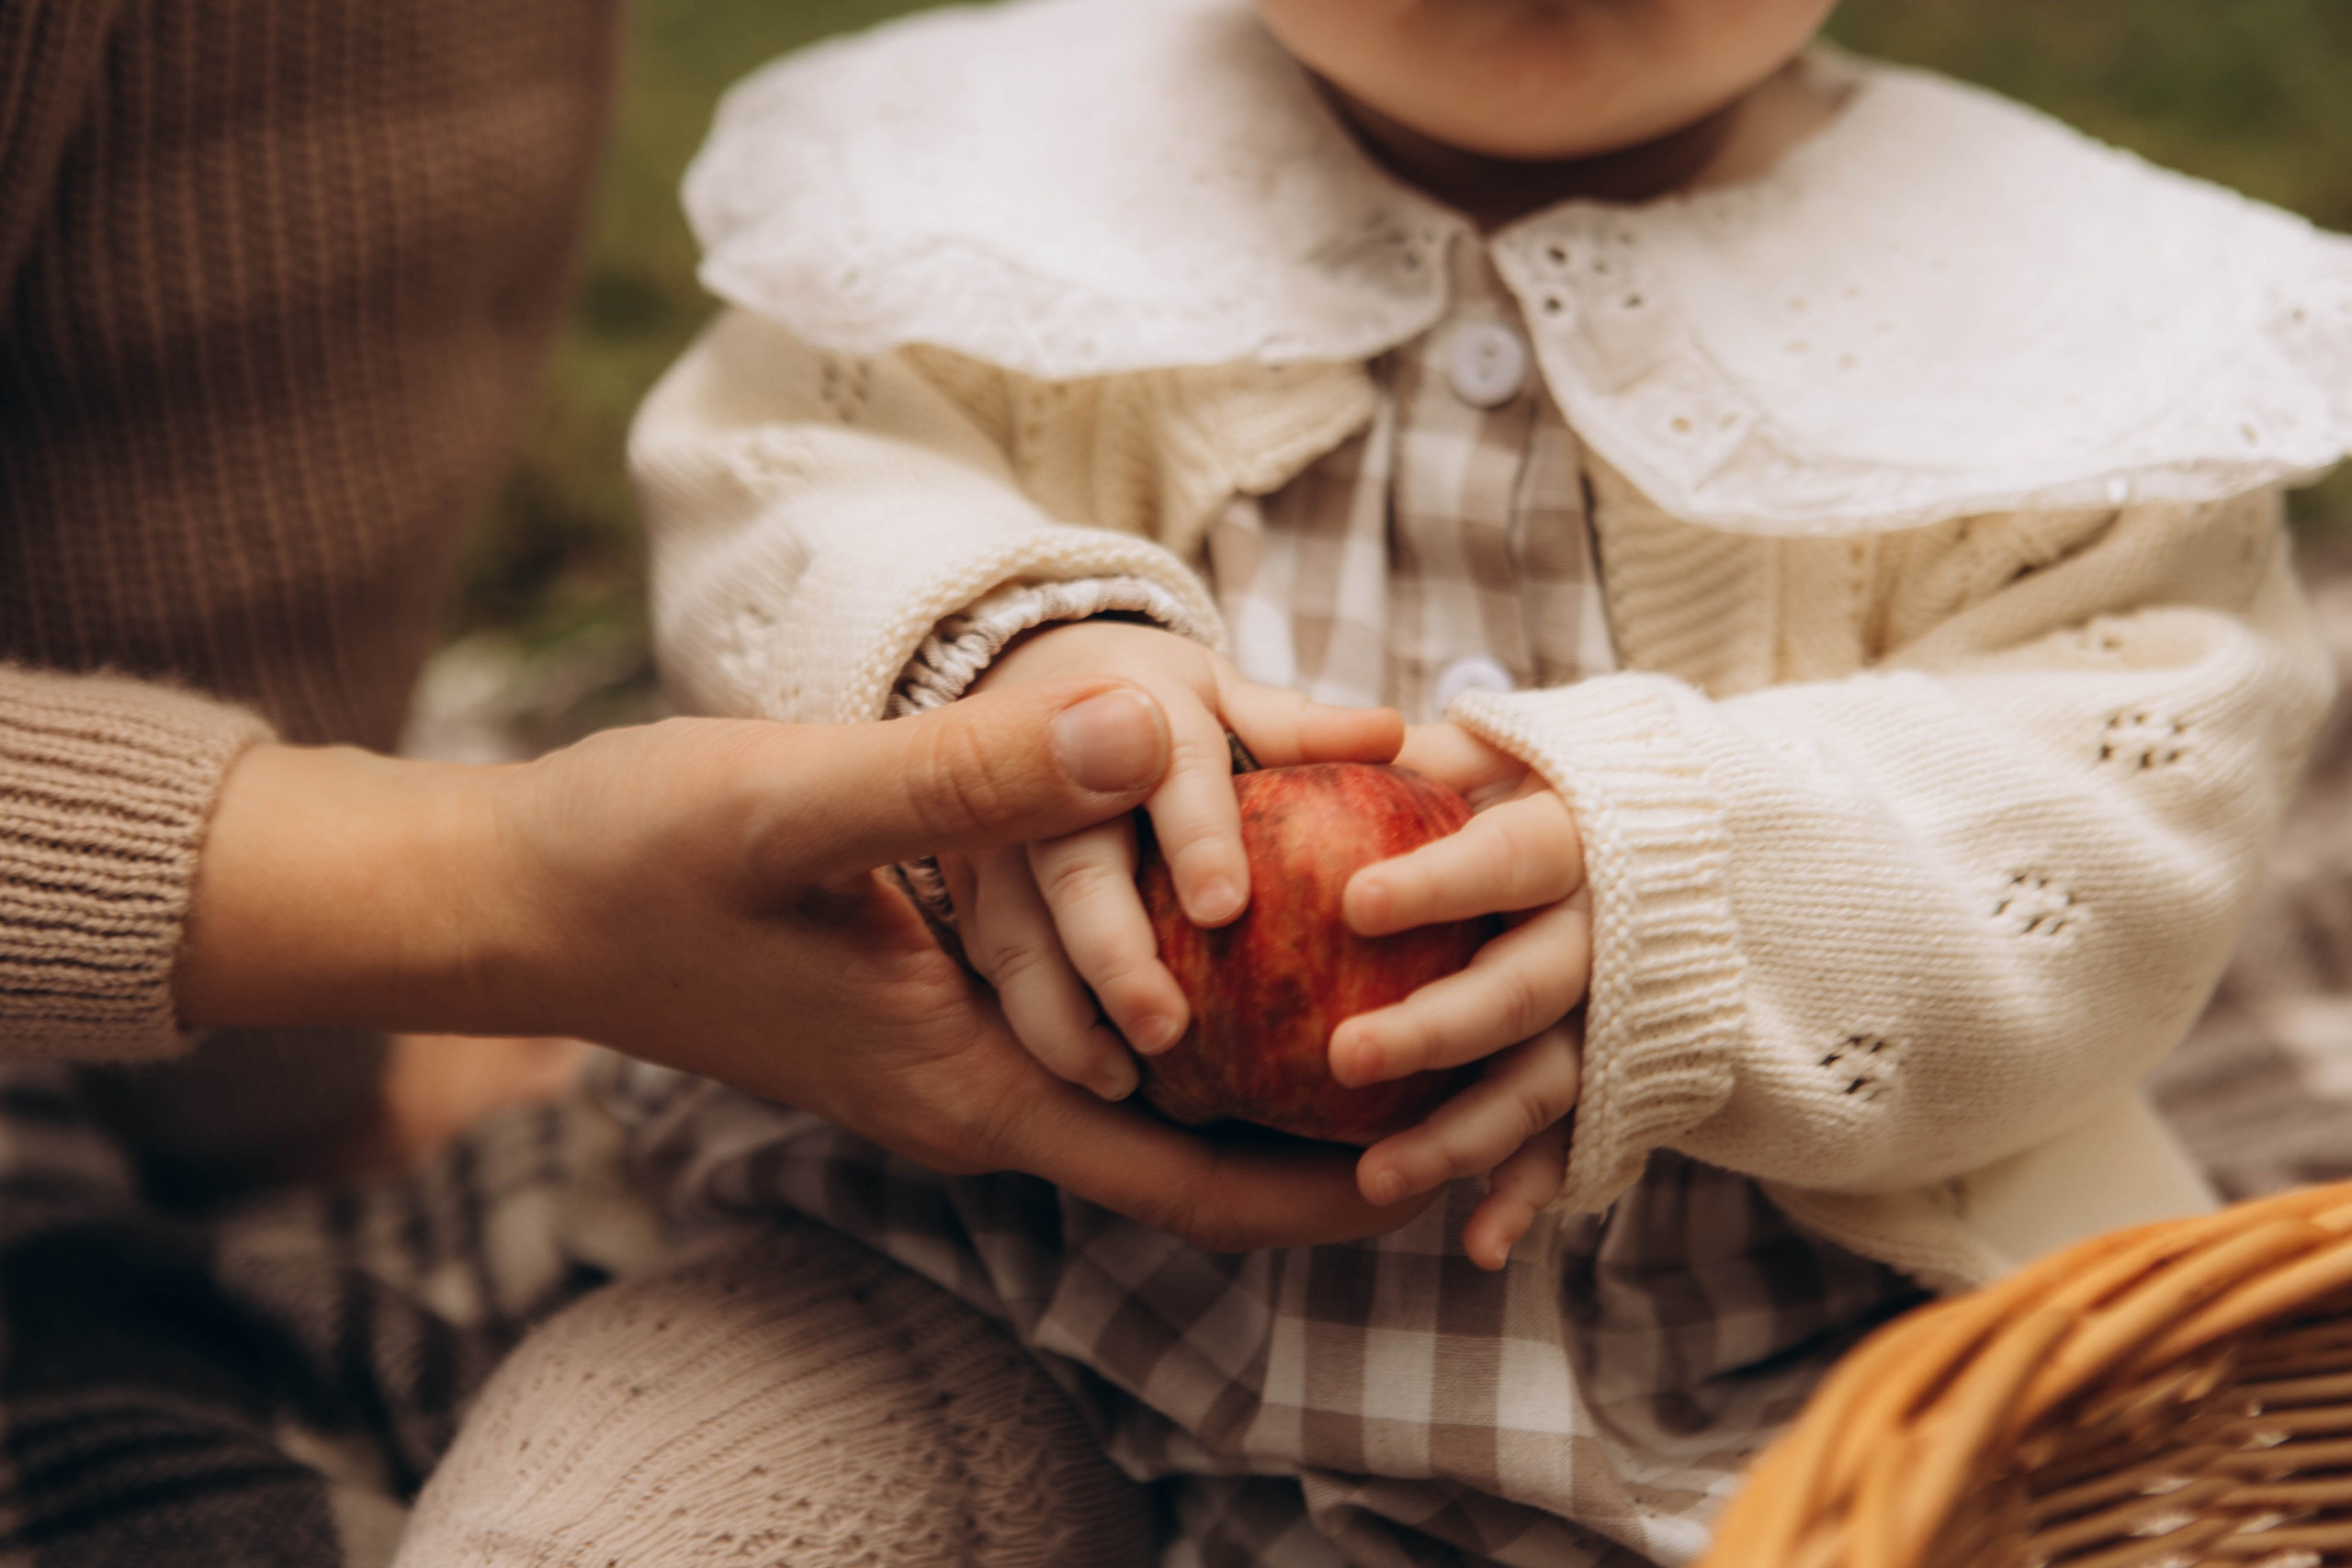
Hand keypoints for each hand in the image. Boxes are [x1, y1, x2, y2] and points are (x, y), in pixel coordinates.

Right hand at [175, 681, 1427, 1250]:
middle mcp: (978, 1094)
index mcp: (970, 1084)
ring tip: (1390, 998)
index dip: (1323, 1197)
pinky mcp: (932, 1006)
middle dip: (1324, 1134)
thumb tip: (1148, 730)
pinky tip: (1240, 931)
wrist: (520, 895)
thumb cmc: (639, 860)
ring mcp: (954, 1056)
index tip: (1453, 1169)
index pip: (1186, 1187)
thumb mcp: (800, 803)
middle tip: (1465, 1071)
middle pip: (1191, 1152)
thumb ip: (969, 776)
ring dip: (1263, 1062)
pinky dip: (1179, 1001)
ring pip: (1148, 1090)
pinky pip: (1091, 1026)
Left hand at [1334, 722, 1591, 1269]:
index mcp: (1574, 840)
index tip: (1355, 902)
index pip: (1508, 857)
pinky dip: (1533, 1197)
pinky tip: (1478, 1245)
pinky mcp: (1620, 1079)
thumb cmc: (1556, 794)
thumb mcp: (1509, 755)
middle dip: (1439, 1028)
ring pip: (1546, 1083)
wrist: (1703, 855)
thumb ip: (1434, 759)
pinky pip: (1578, 1146)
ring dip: (1467, 1136)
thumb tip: (1337, 738)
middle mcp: (1605, 934)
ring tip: (1376, 1178)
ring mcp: (1618, 1016)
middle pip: (1526, 987)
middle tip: (1343, 1055)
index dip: (1439, 881)